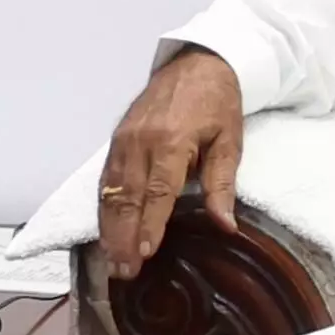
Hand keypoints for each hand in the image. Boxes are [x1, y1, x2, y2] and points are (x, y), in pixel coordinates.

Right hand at [101, 47, 244, 281]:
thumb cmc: (217, 104)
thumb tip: (225, 225)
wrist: (197, 63)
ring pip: (110, 191)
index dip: (149, 224)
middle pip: (127, 197)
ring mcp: (124, 140)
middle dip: (123, 237)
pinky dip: (104, 208)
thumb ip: (222, 184)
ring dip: (109, 228)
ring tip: (112, 261)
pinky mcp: (116, 139)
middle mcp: (141, 142)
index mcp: (172, 142)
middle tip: (124, 271)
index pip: (157, 192)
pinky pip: (105, 179)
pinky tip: (105, 231)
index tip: (144, 254)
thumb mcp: (230, 142)